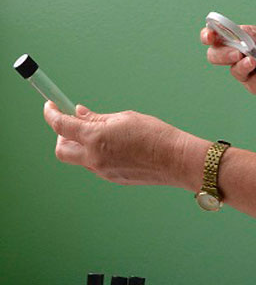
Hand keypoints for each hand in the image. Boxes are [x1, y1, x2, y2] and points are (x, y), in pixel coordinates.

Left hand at [43, 102, 186, 186]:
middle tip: (75, 124)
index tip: (50, 106)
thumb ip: (97, 118)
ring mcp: (102, 171)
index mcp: (95, 138)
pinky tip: (115, 146)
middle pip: (62, 149)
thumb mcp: (123, 118)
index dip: (51, 113)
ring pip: (79, 158)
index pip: (61, 126)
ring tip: (103, 133)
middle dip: (62, 136)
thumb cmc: (154, 134)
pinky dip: (97, 153)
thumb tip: (79, 114)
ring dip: (82, 145)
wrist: (175, 160)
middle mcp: (94, 158)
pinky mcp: (112, 178)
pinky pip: (95, 165)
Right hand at [201, 24, 255, 104]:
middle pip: (216, 56)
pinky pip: (251, 84)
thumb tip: (241, 32)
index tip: (210, 35)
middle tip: (235, 53)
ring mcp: (248, 74)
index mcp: (243, 41)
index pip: (219, 36)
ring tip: (253, 62)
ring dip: (241, 66)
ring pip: (233, 71)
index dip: (209, 35)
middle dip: (221, 53)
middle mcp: (241, 57)